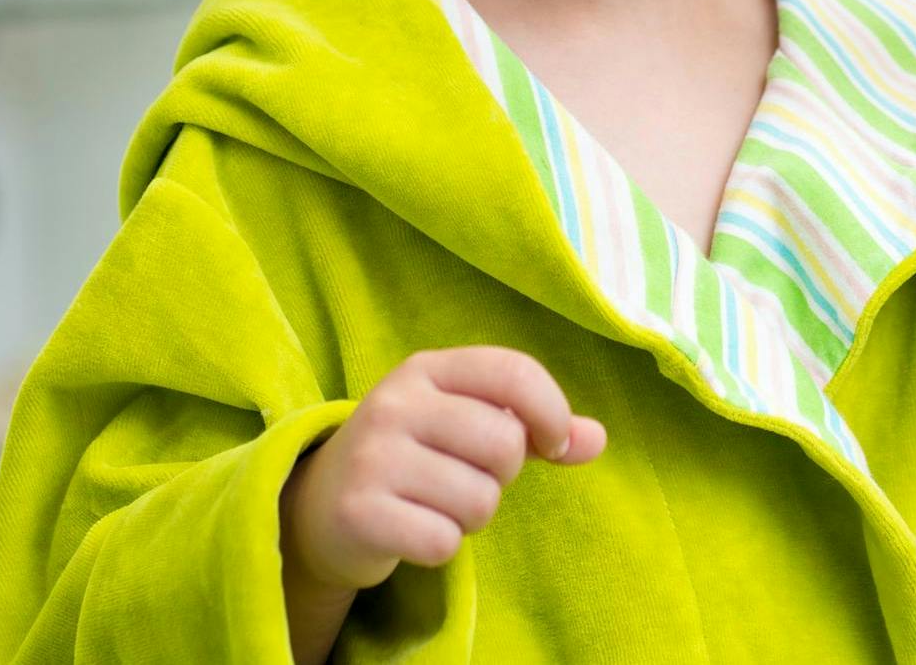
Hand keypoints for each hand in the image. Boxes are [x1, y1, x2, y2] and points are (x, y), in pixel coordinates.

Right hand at [280, 347, 605, 595]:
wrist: (319, 505)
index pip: (513, 371)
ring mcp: (373, 456)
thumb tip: (596, 439)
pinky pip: (444, 541)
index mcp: (427, 369)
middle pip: (505, 445)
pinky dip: (441, 546)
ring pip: (479, 500)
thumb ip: (534, 427)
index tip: (551, 443)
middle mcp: (395, 403)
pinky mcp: (359, 511)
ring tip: (436, 504)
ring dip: (471, 516)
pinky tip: (414, 530)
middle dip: (502, 476)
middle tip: (467, 478)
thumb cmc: (413, 458)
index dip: (551, 412)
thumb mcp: (465, 424)